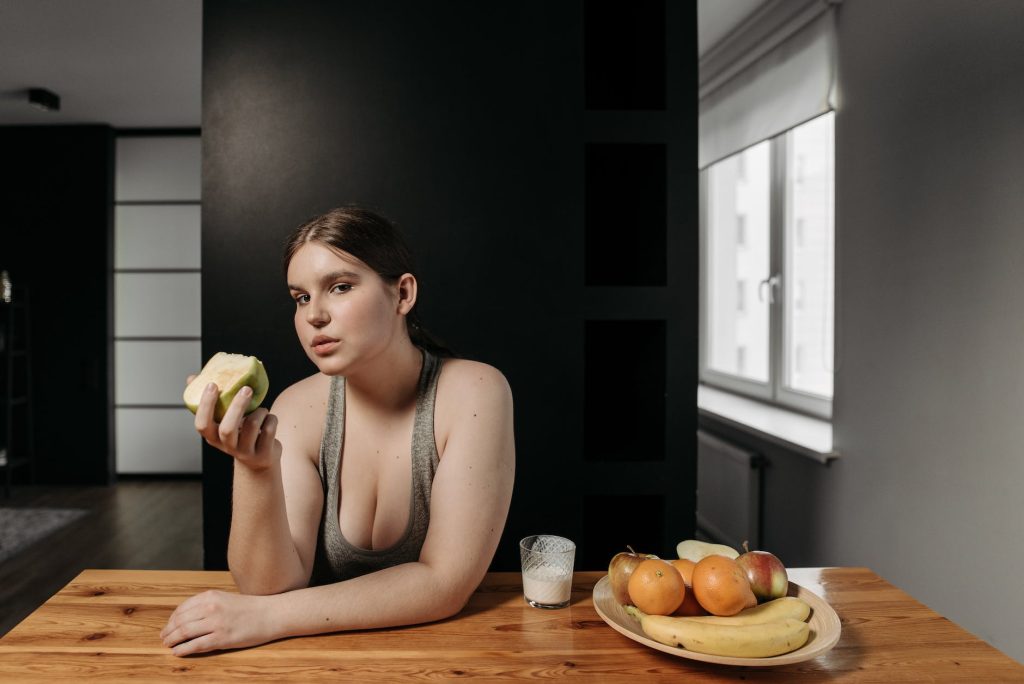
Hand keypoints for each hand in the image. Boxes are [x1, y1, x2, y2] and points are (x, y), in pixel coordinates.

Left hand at [160, 590, 276, 655]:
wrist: (271, 614)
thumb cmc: (250, 608)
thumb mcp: (225, 599)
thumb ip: (207, 605)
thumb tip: (187, 617)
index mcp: (210, 596)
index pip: (182, 609)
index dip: (171, 619)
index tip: (168, 626)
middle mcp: (211, 608)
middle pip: (180, 621)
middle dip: (168, 631)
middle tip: (164, 638)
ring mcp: (216, 623)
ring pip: (184, 633)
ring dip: (172, 641)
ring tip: (168, 645)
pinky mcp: (221, 638)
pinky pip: (195, 645)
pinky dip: (183, 650)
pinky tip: (178, 652)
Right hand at [188, 374, 280, 470]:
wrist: (259, 459)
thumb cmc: (239, 433)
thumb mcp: (223, 420)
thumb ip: (210, 401)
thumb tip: (192, 378)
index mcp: (213, 437)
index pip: (202, 424)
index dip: (206, 405)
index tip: (213, 384)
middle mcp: (227, 446)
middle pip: (228, 429)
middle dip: (238, 406)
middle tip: (246, 388)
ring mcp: (245, 451)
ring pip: (252, 425)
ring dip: (260, 411)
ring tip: (261, 409)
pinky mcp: (263, 453)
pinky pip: (268, 430)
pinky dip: (271, 419)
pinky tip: (269, 419)